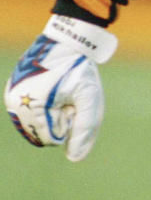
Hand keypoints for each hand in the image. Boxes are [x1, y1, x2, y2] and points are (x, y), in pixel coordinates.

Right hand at [4, 16, 116, 161]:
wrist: (68, 41)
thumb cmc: (81, 70)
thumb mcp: (90, 100)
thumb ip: (84, 130)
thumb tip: (75, 158)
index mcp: (32, 105)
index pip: (51, 139)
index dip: (68, 124)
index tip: (73, 103)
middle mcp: (15, 102)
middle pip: (40, 134)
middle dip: (57, 121)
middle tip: (67, 98)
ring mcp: (11, 96)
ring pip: (33, 126)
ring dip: (49, 115)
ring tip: (59, 93)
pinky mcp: (12, 91)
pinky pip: (27, 115)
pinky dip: (40, 109)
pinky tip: (50, 90)